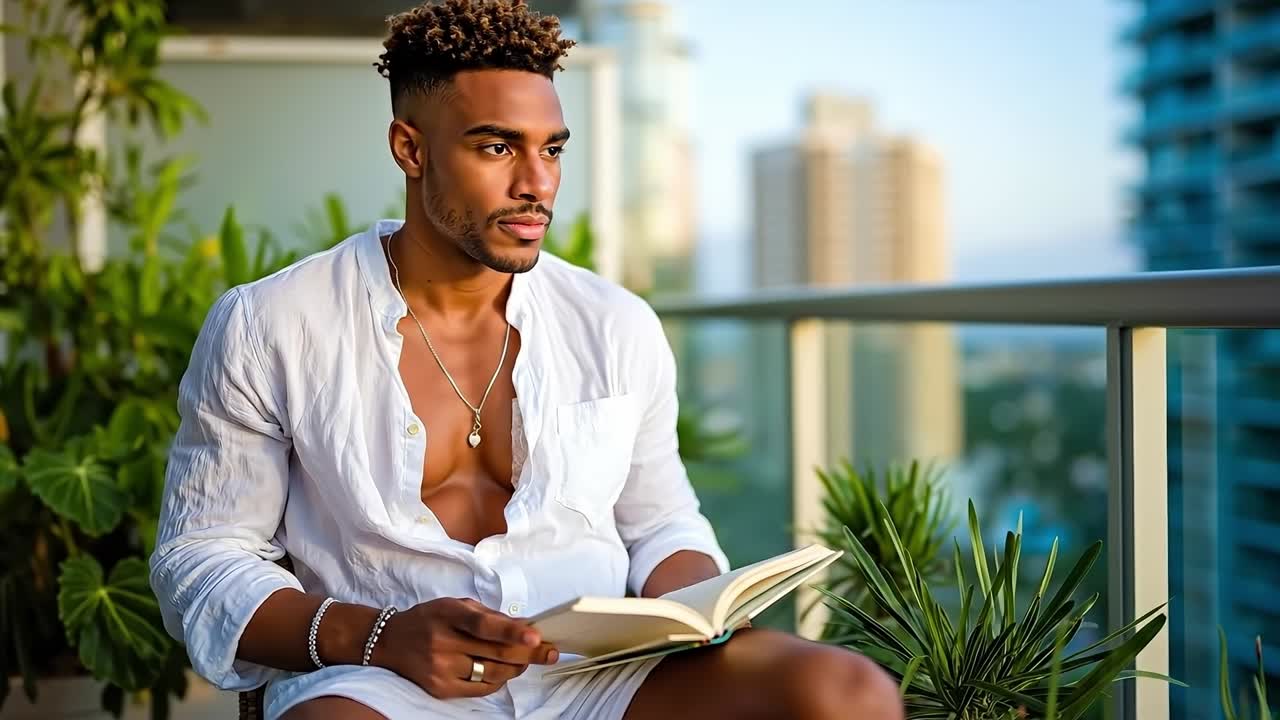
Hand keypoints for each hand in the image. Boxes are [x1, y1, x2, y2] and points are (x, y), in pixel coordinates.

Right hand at [372, 597, 558, 698]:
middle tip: (550, 651)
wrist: (391, 642)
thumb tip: (523, 625)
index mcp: (447, 614)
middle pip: (494, 653)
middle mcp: (442, 642)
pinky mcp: (440, 688)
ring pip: (492, 674)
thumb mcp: (455, 605)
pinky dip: (498, 680)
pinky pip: (481, 688)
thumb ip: (488, 614)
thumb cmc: (430, 619)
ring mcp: (441, 669)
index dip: (511, 632)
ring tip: (526, 660)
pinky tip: (503, 671)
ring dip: (516, 668)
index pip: (483, 625)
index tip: (535, 636)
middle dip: (529, 654)